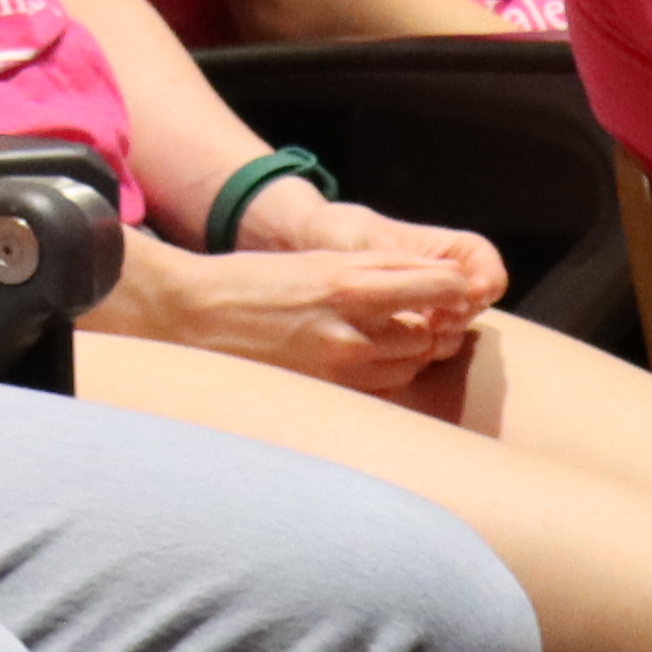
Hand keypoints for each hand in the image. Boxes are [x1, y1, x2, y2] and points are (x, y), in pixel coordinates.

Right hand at [118, 203, 498, 395]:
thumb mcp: (320, 260)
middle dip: (431, 325)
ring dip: (408, 352)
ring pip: (411, 365)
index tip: (456, 289)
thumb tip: (441, 279)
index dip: (458, 288)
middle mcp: (352, 329)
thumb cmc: (255, 280)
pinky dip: (384, 374)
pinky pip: (383, 387)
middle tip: (416, 315)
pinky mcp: (328, 391)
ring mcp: (340, 366)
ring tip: (381, 337)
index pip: (443, 288)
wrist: (193, 314)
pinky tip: (361, 359)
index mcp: (351, 285)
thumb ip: (381, 269)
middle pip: (432, 335)